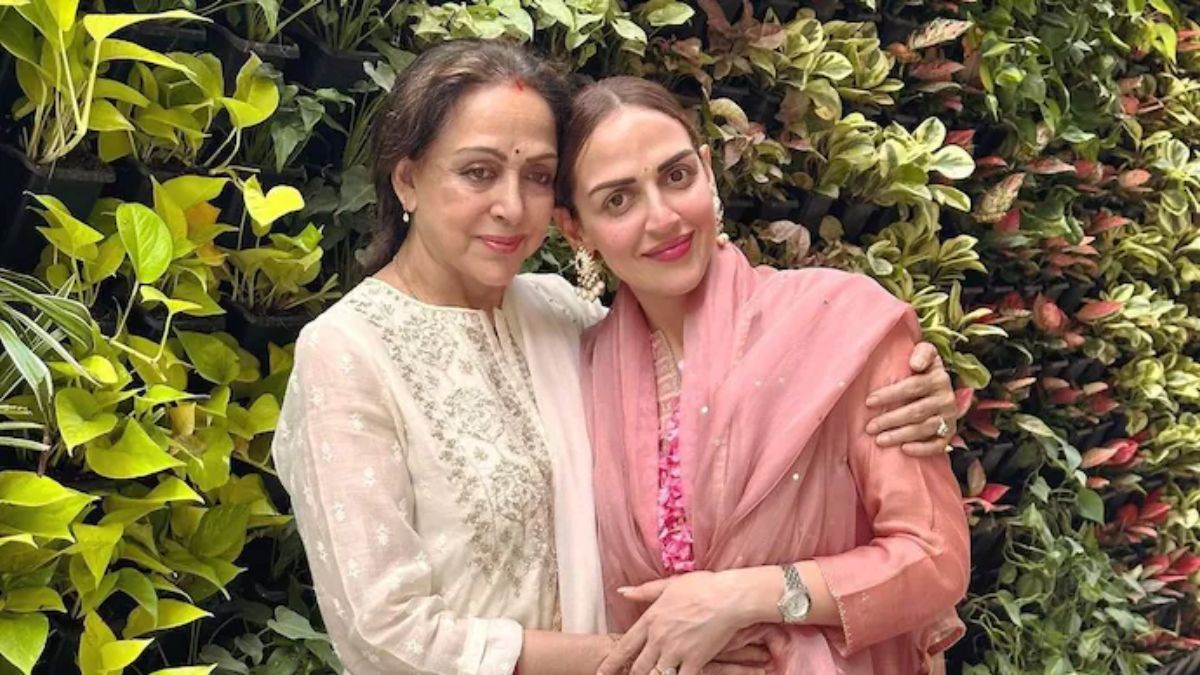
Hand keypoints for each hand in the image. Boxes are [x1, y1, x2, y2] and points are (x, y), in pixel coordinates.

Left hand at [597, 573, 756, 674]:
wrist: (729, 597)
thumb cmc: (702, 587)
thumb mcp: (669, 584)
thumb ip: (644, 592)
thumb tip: (622, 591)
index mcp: (650, 619)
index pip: (623, 647)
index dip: (610, 664)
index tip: (601, 673)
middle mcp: (659, 638)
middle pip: (637, 667)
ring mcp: (676, 651)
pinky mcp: (694, 661)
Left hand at [864, 341, 957, 457]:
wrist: (940, 386)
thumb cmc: (922, 369)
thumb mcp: (925, 354)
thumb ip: (922, 352)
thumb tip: (915, 363)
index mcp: (939, 378)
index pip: (913, 387)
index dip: (890, 394)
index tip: (868, 402)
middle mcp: (947, 398)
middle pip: (916, 411)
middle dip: (891, 420)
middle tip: (870, 427)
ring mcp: (949, 418)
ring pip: (924, 429)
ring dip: (900, 435)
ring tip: (879, 440)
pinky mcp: (949, 433)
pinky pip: (938, 445)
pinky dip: (922, 449)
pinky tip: (904, 450)